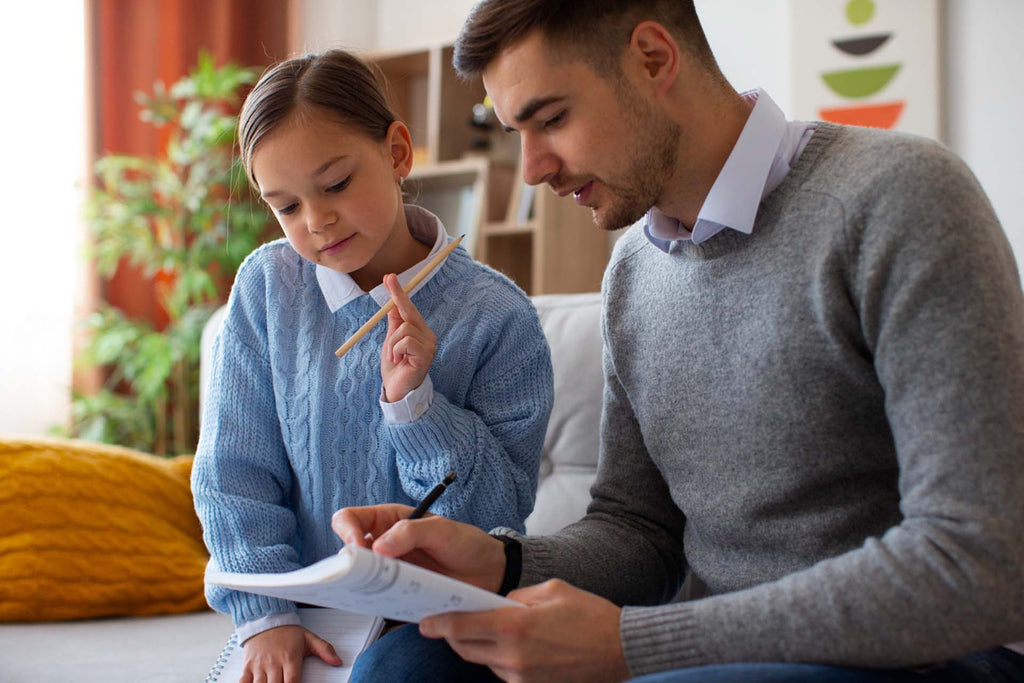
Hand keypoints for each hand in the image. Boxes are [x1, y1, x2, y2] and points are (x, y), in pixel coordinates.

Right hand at [241, 624, 340, 682]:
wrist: (266, 619)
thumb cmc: (288, 631)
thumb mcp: (309, 638)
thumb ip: (325, 650)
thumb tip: (338, 661)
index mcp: (290, 658)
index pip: (292, 682)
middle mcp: (273, 663)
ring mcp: (259, 665)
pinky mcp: (247, 666)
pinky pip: (243, 682)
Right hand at [331, 504, 506, 592]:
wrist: (489, 571)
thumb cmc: (466, 543)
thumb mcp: (442, 530)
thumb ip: (411, 532)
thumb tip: (378, 547)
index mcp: (390, 520)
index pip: (350, 519)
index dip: (346, 530)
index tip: (357, 546)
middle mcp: (384, 545)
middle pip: (348, 551)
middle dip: (350, 562)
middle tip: (366, 573)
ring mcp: (389, 570)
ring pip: (359, 578)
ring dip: (362, 584)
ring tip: (377, 589)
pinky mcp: (397, 593)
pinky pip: (376, 598)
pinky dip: (377, 601)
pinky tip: (388, 602)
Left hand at [380, 273, 436, 401]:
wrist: (396, 391)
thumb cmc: (394, 368)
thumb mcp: (391, 342)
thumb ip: (394, 324)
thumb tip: (391, 303)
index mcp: (420, 332)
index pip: (410, 309)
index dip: (399, 293)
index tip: (389, 276)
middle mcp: (428, 336)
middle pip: (409, 313)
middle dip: (396, 305)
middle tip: (388, 302)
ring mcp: (429, 346)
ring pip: (404, 329)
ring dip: (392, 343)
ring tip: (393, 357)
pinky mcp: (426, 355)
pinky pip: (406, 341)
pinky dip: (396, 349)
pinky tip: (398, 361)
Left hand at [420, 580, 628, 682]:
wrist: (621, 648)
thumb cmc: (590, 614)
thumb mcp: (551, 589)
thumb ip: (517, 596)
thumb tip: (497, 603)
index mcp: (514, 626)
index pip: (461, 627)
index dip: (438, 624)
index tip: (425, 621)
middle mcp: (512, 657)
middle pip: (465, 648)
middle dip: (453, 635)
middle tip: (450, 622)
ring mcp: (521, 678)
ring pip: (484, 661)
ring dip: (479, 646)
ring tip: (492, 629)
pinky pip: (503, 673)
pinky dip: (500, 659)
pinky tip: (514, 645)